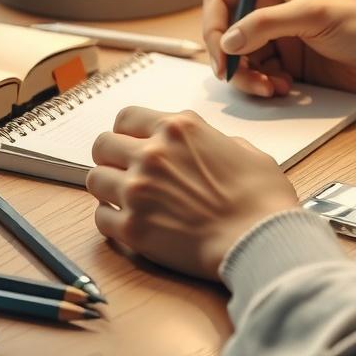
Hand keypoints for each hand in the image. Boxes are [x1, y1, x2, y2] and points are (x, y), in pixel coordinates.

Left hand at [87, 106, 299, 280]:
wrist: (260, 239)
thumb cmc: (260, 196)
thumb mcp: (243, 149)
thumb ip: (212, 141)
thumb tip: (203, 148)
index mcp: (179, 128)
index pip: (126, 116)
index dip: (128, 131)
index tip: (132, 142)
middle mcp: (152, 153)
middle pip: (103, 144)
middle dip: (112, 156)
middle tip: (125, 170)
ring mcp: (138, 191)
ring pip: (95, 179)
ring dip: (108, 187)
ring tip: (126, 197)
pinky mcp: (132, 228)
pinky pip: (100, 218)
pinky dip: (111, 220)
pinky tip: (131, 222)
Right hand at [201, 0, 355, 98]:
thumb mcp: (312, 15)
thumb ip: (266, 24)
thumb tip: (228, 41)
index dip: (214, 27)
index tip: (221, 56)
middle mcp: (269, 4)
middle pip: (225, 33)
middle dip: (231, 59)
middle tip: (244, 79)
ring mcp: (276, 34)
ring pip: (239, 58)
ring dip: (247, 76)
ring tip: (270, 87)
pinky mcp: (286, 60)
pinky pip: (257, 74)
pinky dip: (262, 84)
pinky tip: (282, 88)